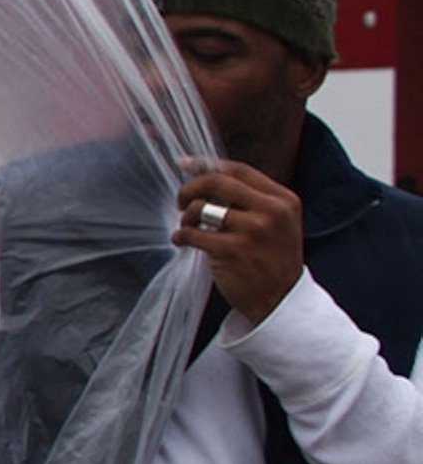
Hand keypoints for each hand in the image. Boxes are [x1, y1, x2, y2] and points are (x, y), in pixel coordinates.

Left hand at [175, 159, 304, 324]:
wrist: (281, 300)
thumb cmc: (271, 258)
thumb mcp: (277, 222)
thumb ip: (251, 199)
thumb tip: (206, 174)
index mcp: (284, 200)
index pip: (239, 170)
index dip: (207, 164)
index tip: (184, 163)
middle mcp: (271, 212)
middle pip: (217, 182)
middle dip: (190, 188)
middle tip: (180, 201)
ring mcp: (252, 231)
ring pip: (201, 207)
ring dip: (186, 217)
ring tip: (187, 228)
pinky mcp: (232, 251)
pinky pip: (193, 233)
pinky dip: (180, 236)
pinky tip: (181, 241)